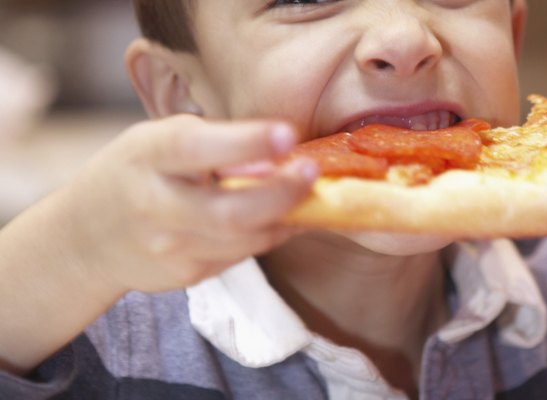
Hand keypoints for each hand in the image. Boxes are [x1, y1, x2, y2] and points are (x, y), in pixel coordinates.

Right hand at [65, 115, 317, 293]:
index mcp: (146, 158)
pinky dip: (271, 233)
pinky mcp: (188, 274)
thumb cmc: (134, 173)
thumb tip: (277, 153)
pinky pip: (242, 254)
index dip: (244, 143)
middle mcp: (155, 206)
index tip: (286, 134)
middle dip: (281, 194)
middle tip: (312, 172)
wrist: (86, 239)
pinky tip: (287, 216)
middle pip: (229, 212)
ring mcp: (171, 248)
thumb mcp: (157, 141)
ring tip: (311, 193)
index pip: (194, 149)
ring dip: (287, 217)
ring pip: (245, 240)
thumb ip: (211, 143)